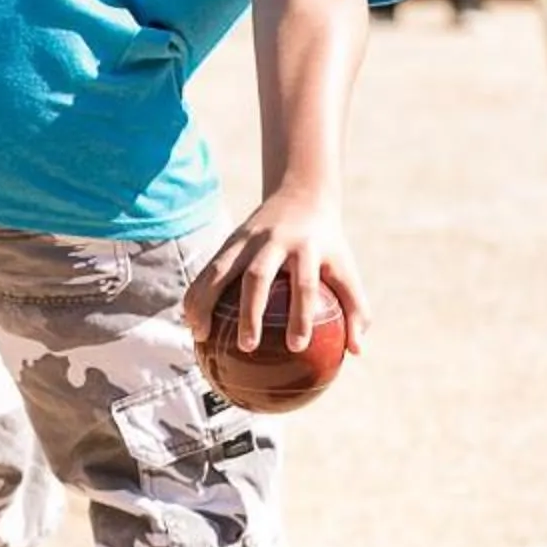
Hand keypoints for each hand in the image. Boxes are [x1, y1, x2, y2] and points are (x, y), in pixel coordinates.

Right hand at [187, 185, 370, 355]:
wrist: (301, 195)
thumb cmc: (327, 246)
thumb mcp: (346, 269)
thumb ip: (356, 308)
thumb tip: (357, 351)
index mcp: (306, 248)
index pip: (304, 284)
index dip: (301, 314)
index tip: (297, 347)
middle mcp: (274, 241)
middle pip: (258, 276)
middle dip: (250, 311)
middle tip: (247, 346)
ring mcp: (247, 239)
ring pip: (221, 270)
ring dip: (207, 302)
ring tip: (199, 336)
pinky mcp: (228, 240)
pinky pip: (208, 270)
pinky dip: (196, 294)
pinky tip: (189, 322)